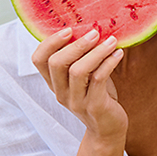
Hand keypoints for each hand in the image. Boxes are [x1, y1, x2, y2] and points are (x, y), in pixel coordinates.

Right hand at [31, 26, 127, 142]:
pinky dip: (109, 63)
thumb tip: (92, 26)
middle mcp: (61, 93)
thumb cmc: (99, 96)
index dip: (49, 42)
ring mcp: (76, 101)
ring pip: (78, 71)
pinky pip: (98, 79)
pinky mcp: (94, 107)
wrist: (108, 129)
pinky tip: (118, 53)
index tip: (68, 29)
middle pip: (56, 63)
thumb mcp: (86, 76)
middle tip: (95, 32)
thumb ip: (83, 58)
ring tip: (112, 41)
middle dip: (76, 44)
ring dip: (96, 52)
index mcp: (54, 83)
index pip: (38, 60)